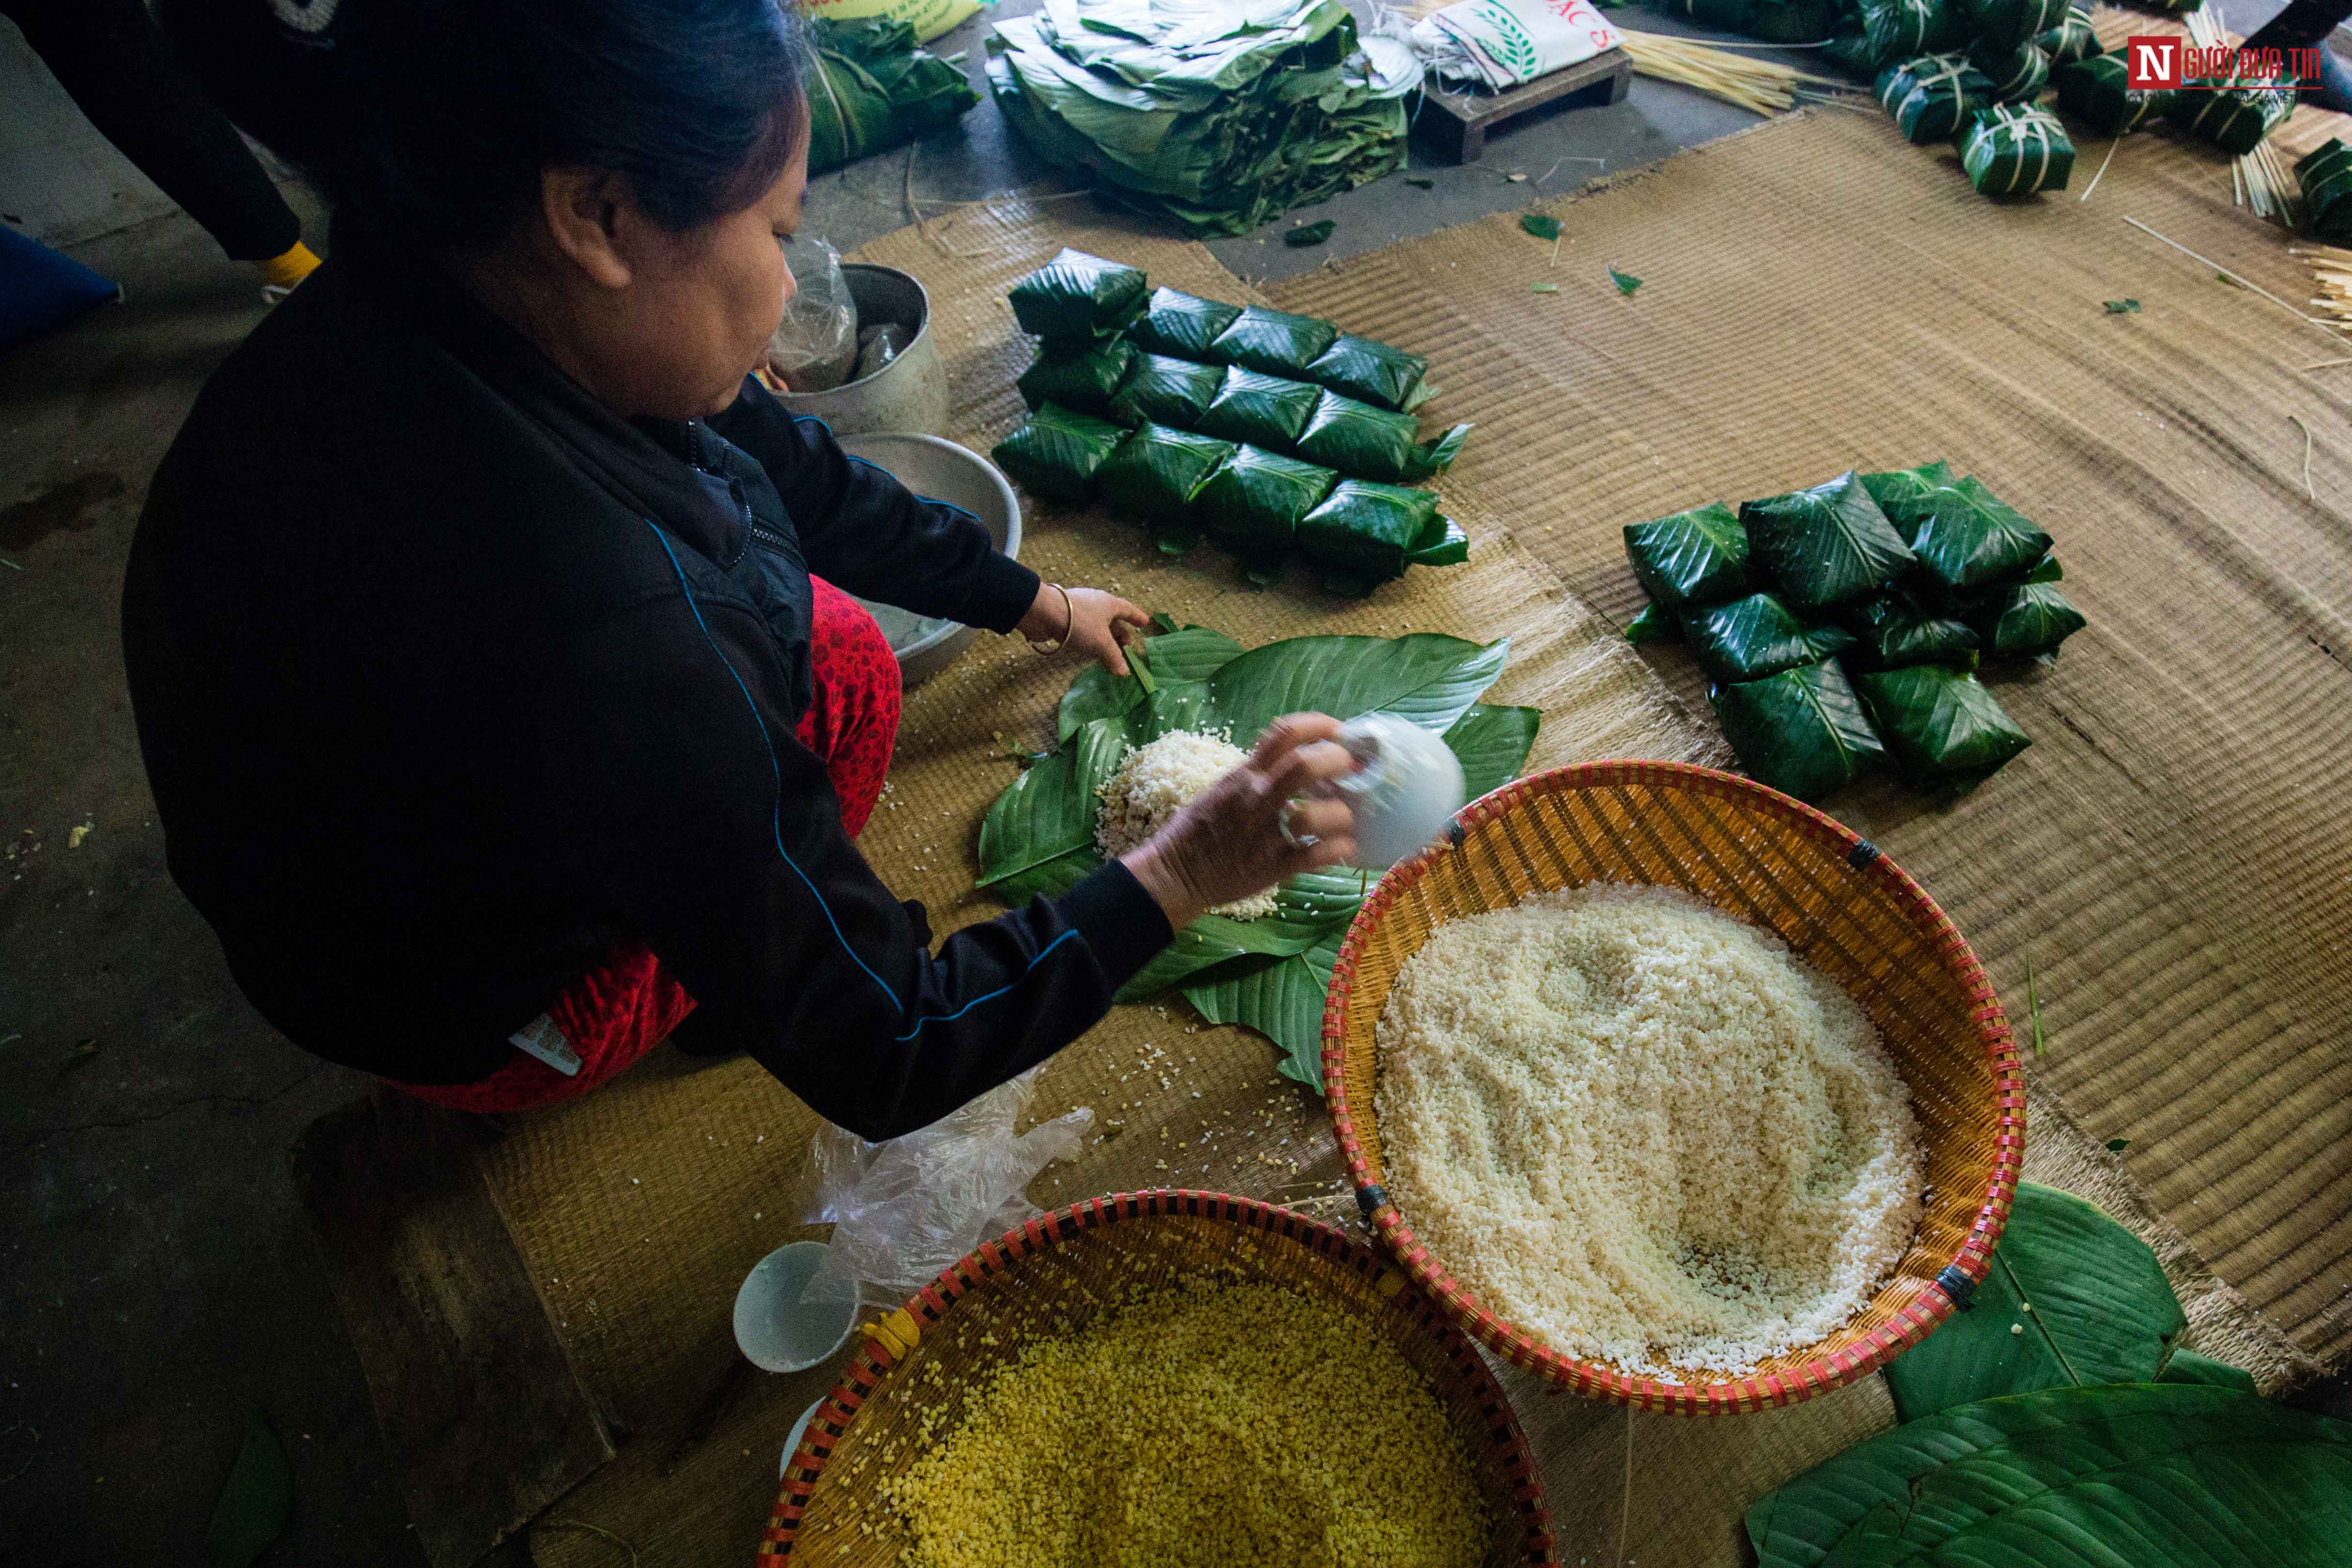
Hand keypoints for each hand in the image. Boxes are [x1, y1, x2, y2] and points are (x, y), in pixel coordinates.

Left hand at [1019, 583, 1148, 674]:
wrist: (1044, 613)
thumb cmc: (1080, 623)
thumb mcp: (1101, 642)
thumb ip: (1114, 657)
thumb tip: (1125, 672)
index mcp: (1109, 603)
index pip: (1128, 609)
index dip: (1137, 617)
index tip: (1145, 623)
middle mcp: (1096, 604)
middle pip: (1112, 620)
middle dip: (1120, 634)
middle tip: (1126, 648)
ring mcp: (1080, 610)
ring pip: (1097, 626)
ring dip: (1104, 640)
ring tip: (1109, 654)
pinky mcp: (1066, 618)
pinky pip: (1084, 630)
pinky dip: (1090, 641)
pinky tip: (1089, 651)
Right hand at [1120, 714, 1360, 930]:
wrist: (1175, 875)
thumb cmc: (1196, 831)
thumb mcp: (1221, 789)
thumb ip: (1254, 774)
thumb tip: (1293, 760)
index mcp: (1243, 775)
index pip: (1283, 733)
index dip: (1318, 725)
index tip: (1336, 731)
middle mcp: (1256, 799)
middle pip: (1305, 765)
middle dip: (1337, 761)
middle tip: (1350, 770)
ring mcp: (1266, 835)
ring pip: (1318, 815)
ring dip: (1340, 814)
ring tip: (1343, 818)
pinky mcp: (1273, 869)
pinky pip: (1318, 855)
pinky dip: (1339, 849)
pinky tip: (1342, 847)